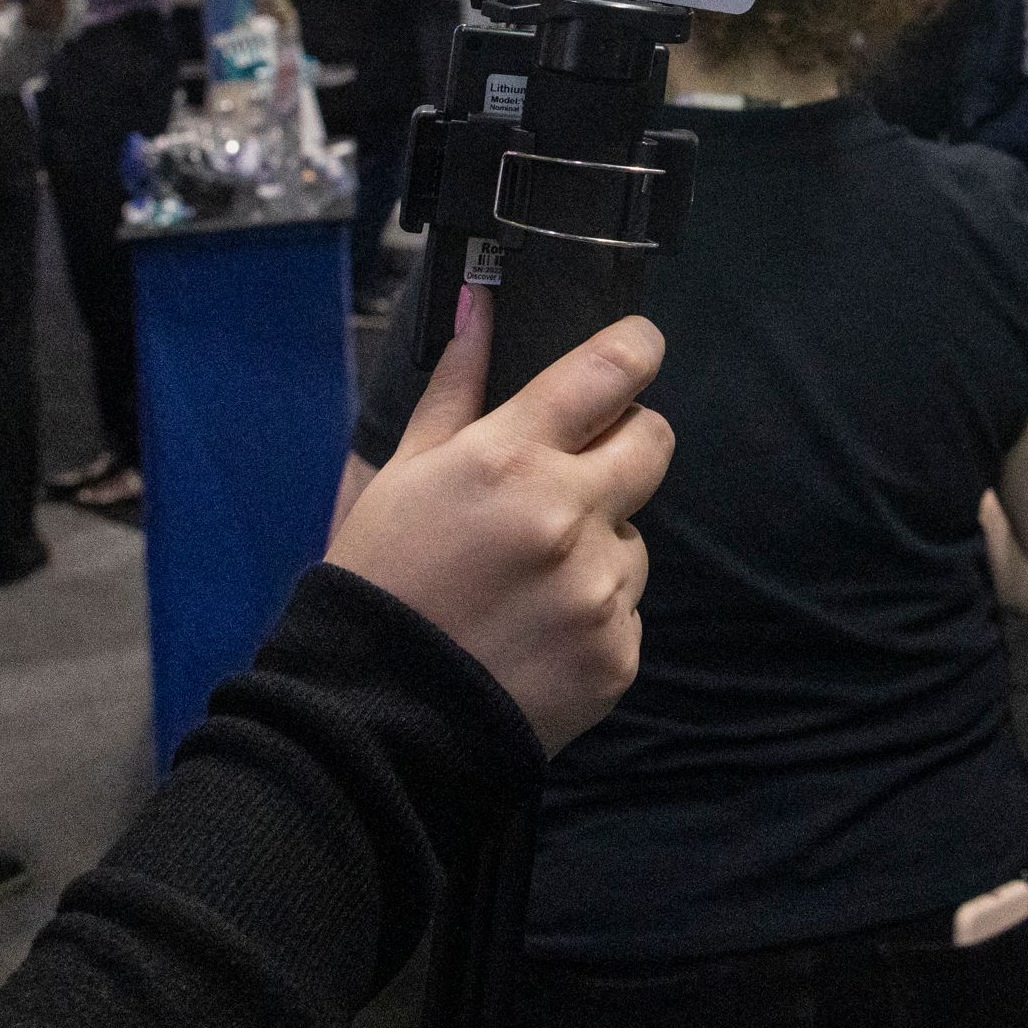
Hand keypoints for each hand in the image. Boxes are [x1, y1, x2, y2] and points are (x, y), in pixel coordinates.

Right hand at [326, 291, 673, 752]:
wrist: (373, 722)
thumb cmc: (381, 582)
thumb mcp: (403, 475)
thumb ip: (456, 387)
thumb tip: (482, 305)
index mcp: (509, 459)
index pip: (612, 369)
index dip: (635, 349)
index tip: (636, 349)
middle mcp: (566, 517)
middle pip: (655, 441)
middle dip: (626, 443)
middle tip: (576, 472)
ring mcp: (598, 591)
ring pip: (636, 535)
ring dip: (600, 543)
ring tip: (527, 581)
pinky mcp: (617, 655)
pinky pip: (627, 609)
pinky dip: (594, 614)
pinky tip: (535, 633)